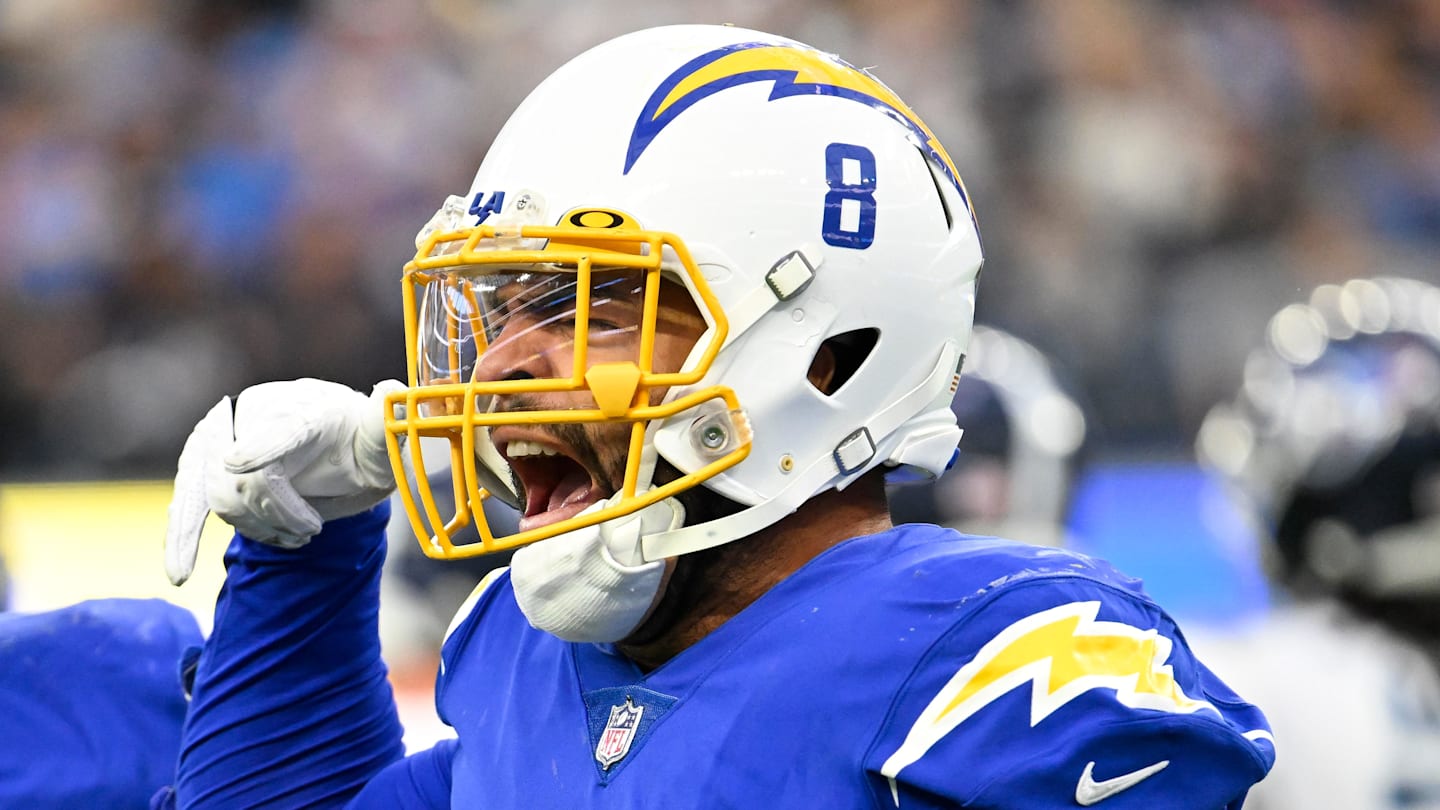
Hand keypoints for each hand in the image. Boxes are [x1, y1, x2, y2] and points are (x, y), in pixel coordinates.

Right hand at [165, 378, 405, 584]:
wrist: (329, 440)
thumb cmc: (357, 442)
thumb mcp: (379, 439)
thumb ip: (385, 426)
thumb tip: (392, 393)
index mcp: (303, 407)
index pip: (277, 429)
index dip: (257, 446)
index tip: (234, 463)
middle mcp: (254, 415)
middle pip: (248, 477)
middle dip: (278, 514)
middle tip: (312, 530)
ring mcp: (222, 440)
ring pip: (222, 498)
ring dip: (258, 527)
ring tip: (295, 534)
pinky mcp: (201, 469)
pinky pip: (187, 507)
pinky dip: (182, 539)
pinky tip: (180, 573)